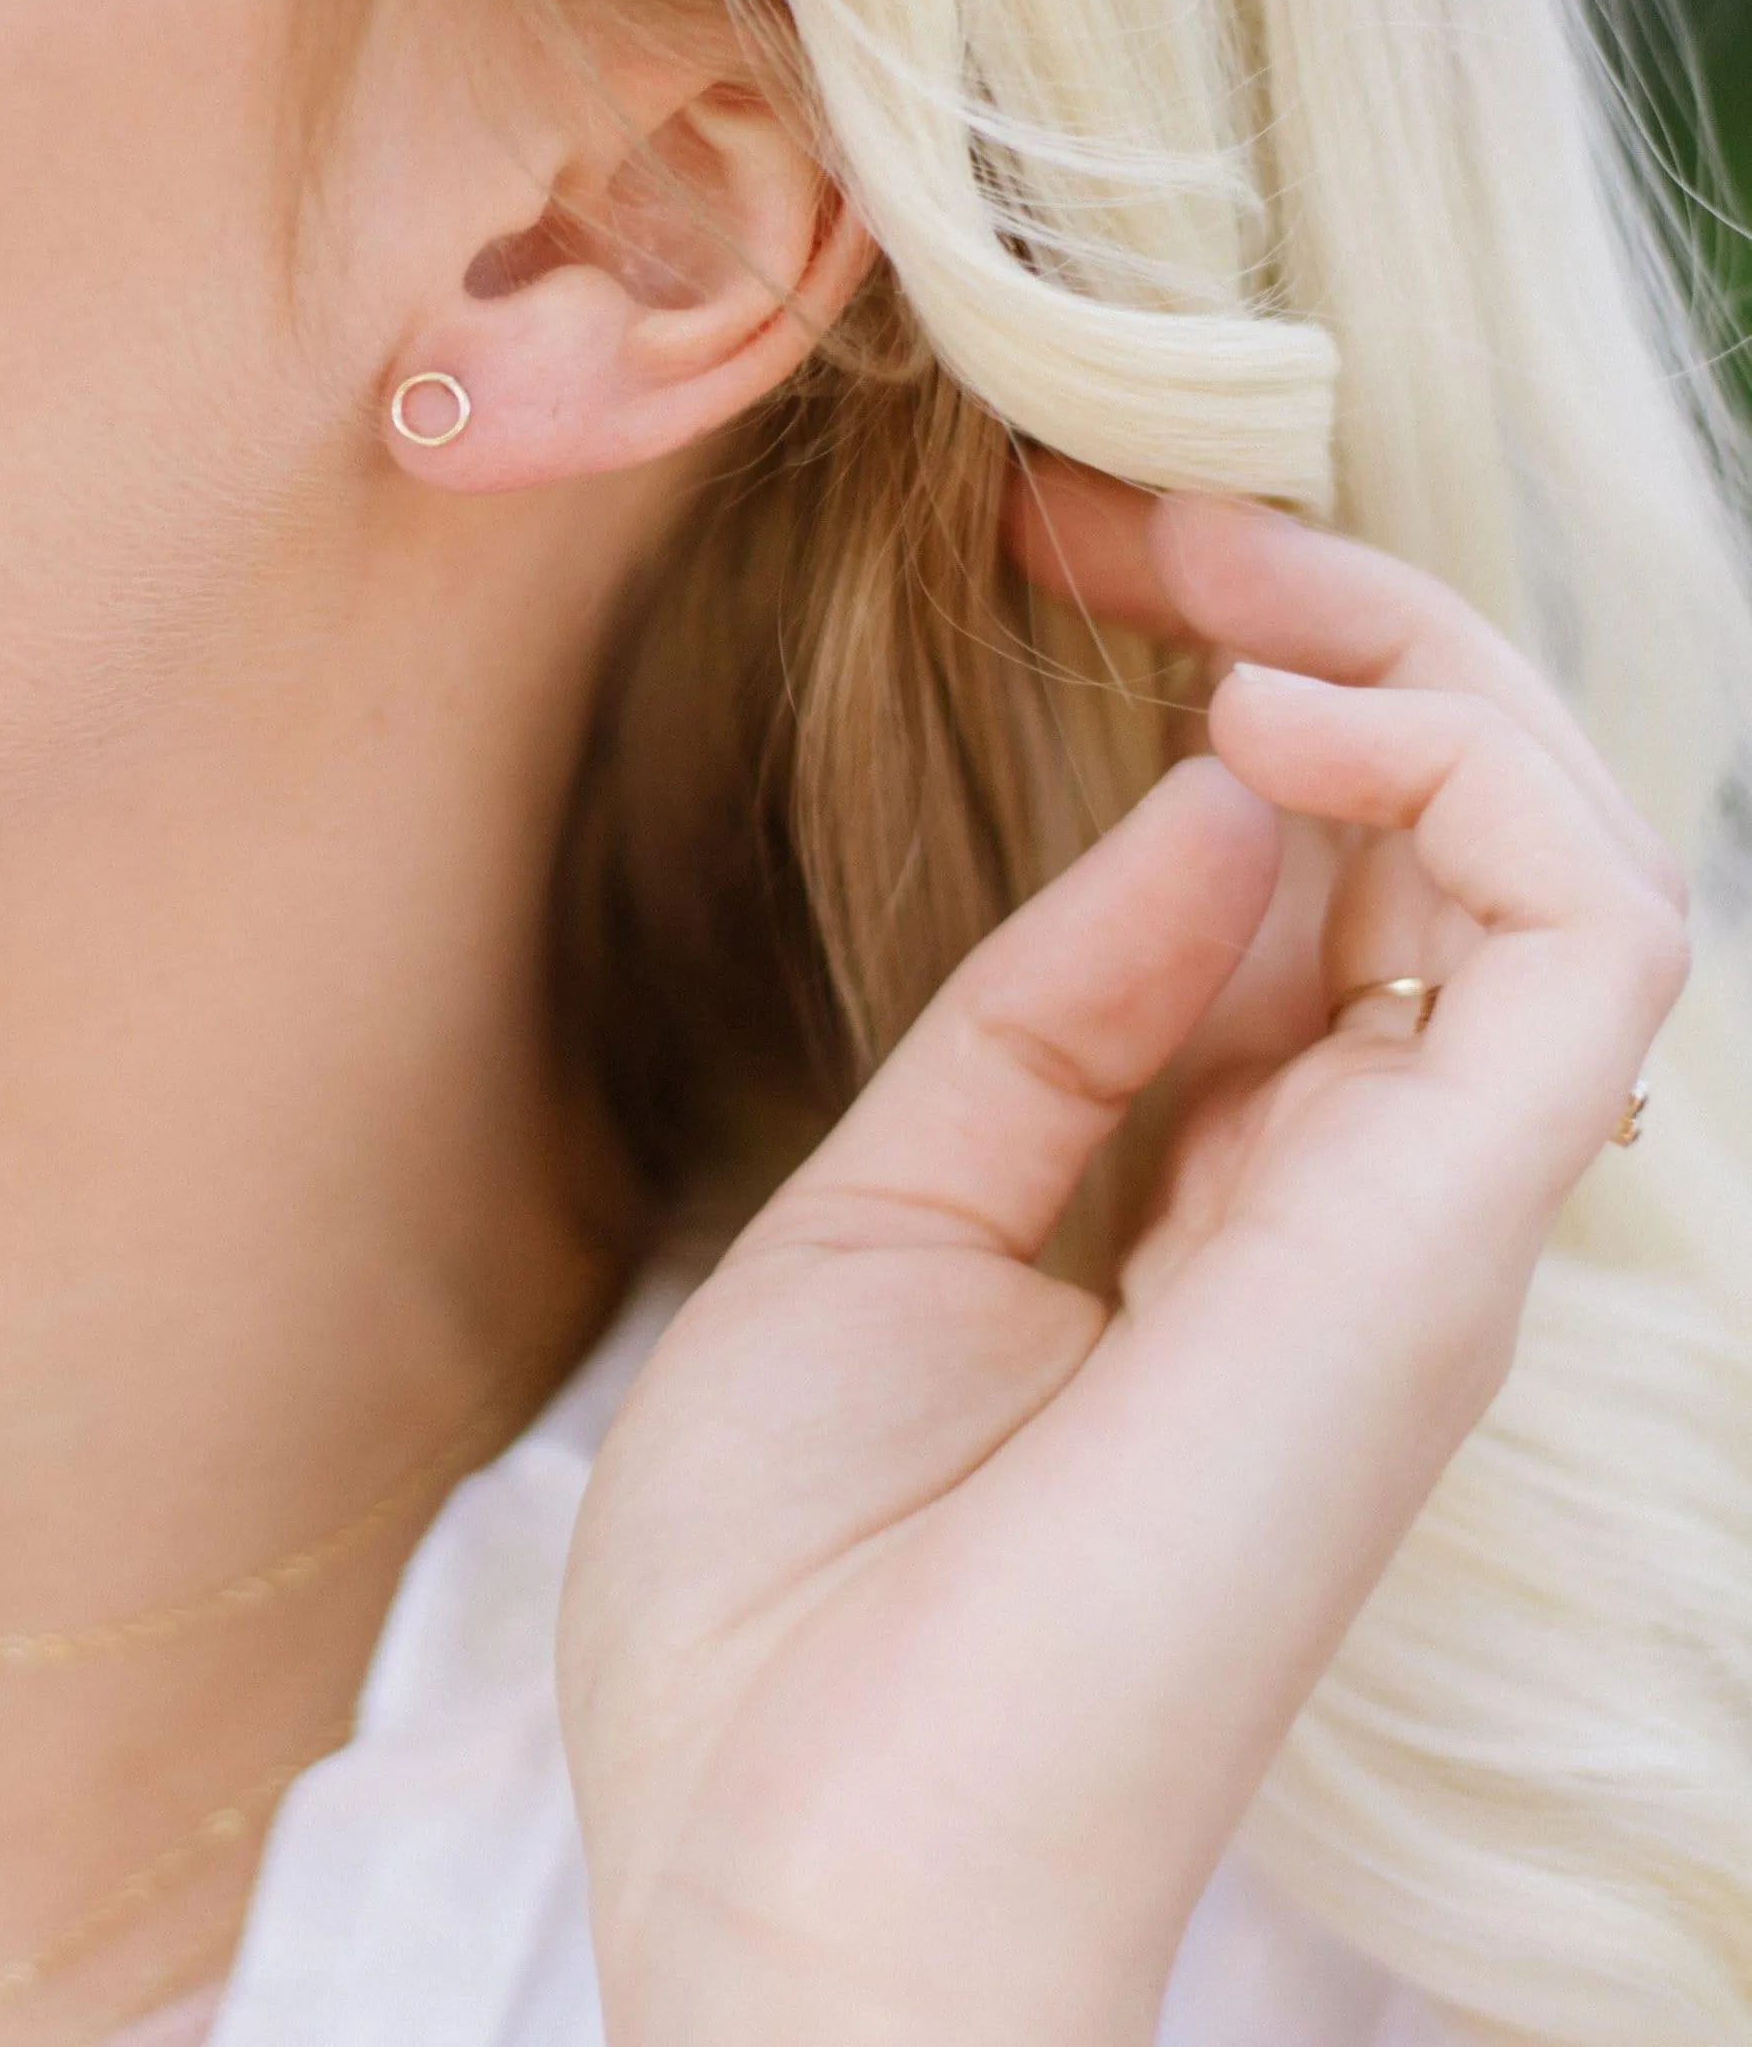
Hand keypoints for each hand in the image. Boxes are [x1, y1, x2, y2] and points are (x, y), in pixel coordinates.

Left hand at [558, 477, 1687, 2046]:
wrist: (791, 1861)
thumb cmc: (803, 1590)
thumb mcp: (885, 1220)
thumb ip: (1057, 1018)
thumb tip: (1207, 810)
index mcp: (1232, 1203)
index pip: (1325, 889)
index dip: (1222, 694)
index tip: (1056, 552)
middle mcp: (1365, 1201)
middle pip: (1456, 841)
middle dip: (1317, 629)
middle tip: (1119, 514)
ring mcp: (1419, 1224)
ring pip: (1561, 854)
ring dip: (1404, 660)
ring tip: (1209, 584)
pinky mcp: (1435, 1248)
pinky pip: (1582, 945)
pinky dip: (1464, 783)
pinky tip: (1271, 723)